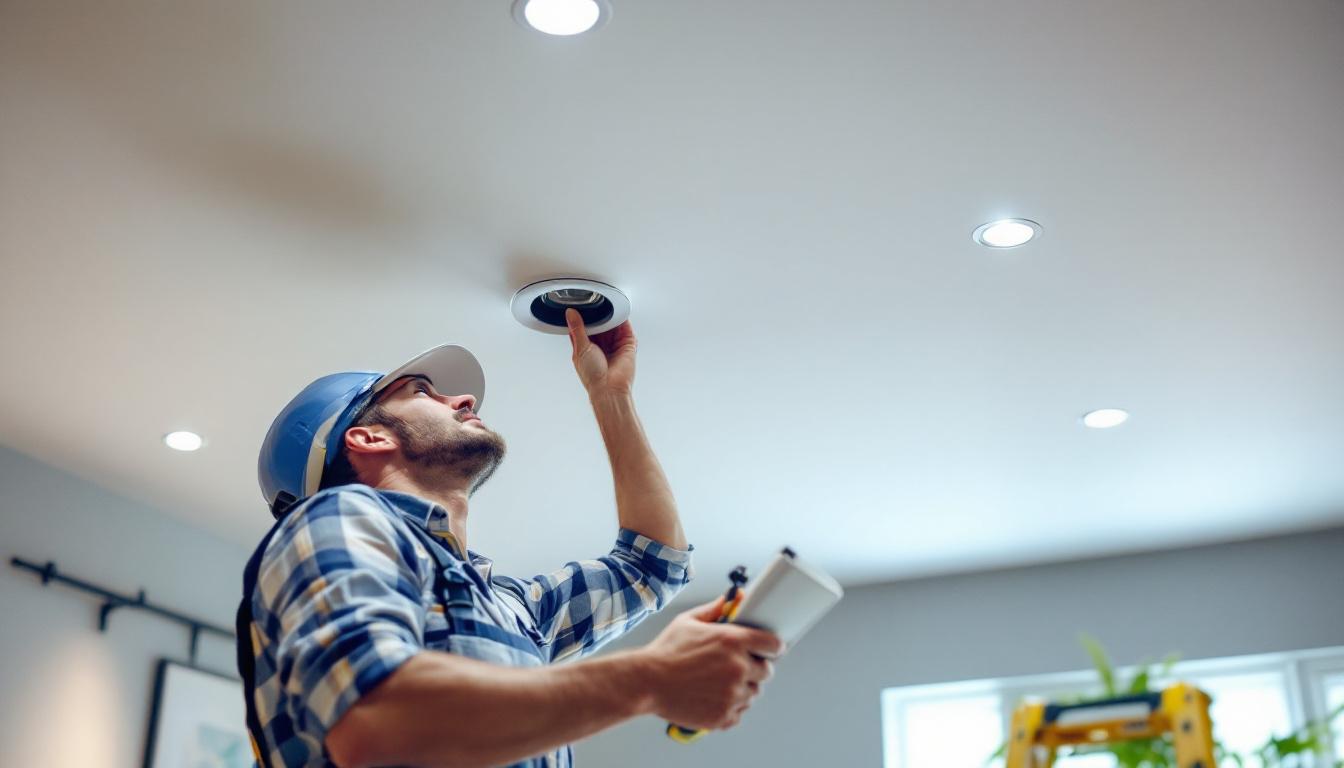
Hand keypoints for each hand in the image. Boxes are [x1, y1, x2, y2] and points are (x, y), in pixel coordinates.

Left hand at [565, 308, 636, 397]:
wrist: (609, 388)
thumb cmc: (593, 376)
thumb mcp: (580, 348)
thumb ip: (577, 328)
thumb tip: (570, 314)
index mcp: (587, 346)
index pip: (585, 326)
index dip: (583, 315)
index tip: (580, 304)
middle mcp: (601, 344)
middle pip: (600, 323)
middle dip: (598, 313)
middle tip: (593, 300)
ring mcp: (615, 343)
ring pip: (613, 323)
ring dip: (610, 314)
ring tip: (606, 302)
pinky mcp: (627, 343)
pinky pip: (626, 327)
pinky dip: (622, 318)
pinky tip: (618, 310)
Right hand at [637, 596, 782, 730]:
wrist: (646, 682)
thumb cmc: (665, 651)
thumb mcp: (688, 621)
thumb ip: (715, 609)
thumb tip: (733, 597)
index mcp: (733, 641)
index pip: (774, 645)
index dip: (771, 647)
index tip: (767, 650)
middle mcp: (738, 668)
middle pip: (766, 672)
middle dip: (755, 668)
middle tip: (736, 667)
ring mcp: (732, 695)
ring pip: (753, 693)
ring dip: (742, 689)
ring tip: (719, 683)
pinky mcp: (724, 716)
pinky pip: (739, 713)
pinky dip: (730, 708)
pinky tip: (713, 698)